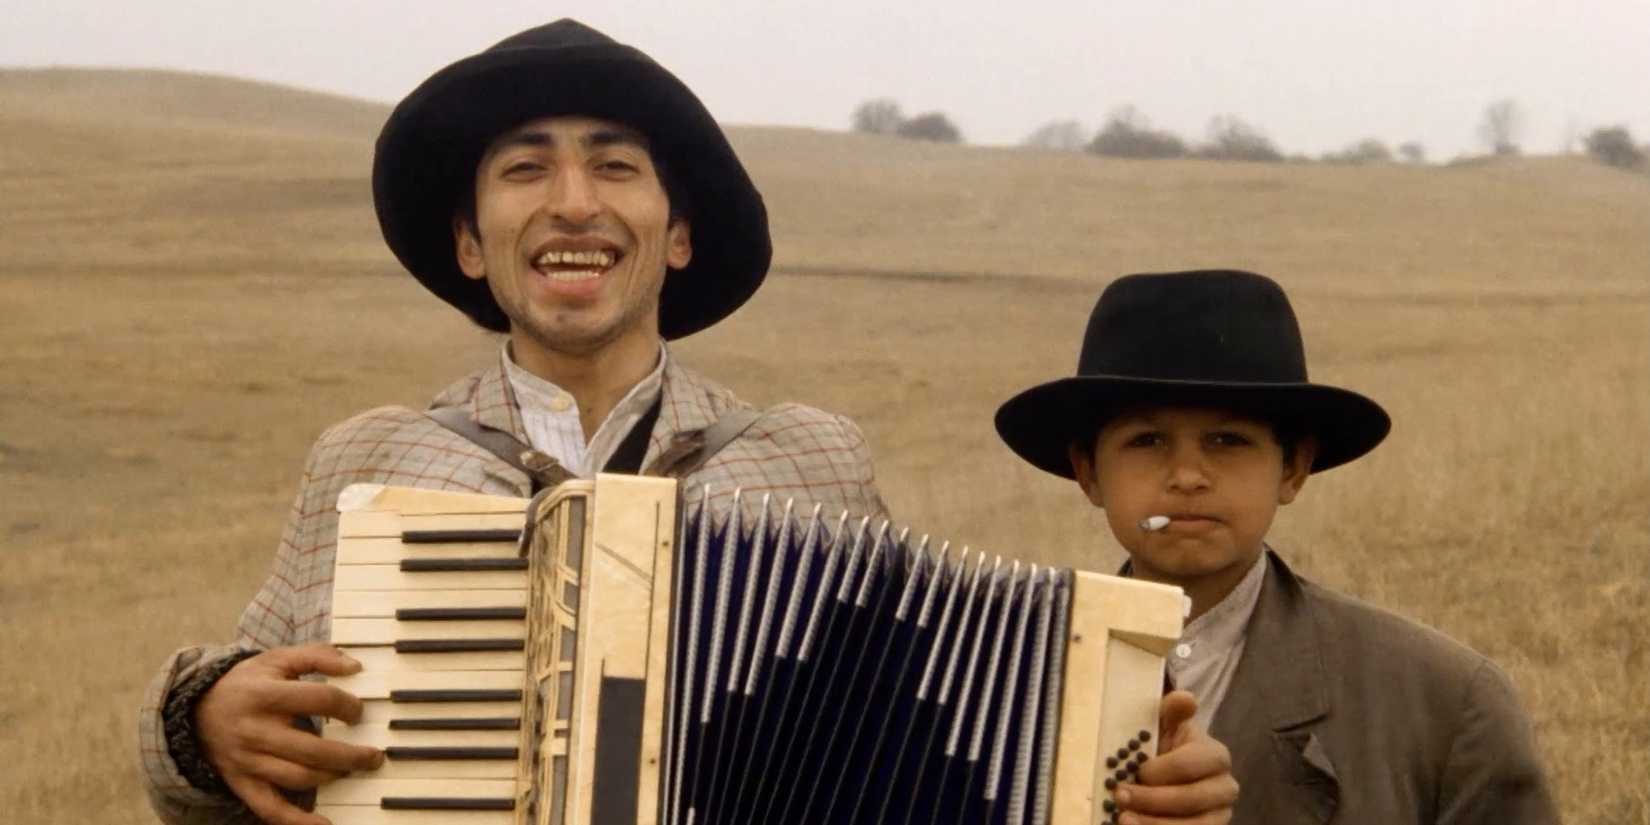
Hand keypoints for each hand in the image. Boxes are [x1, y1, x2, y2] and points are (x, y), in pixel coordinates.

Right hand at [194, 644, 383, 824]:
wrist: (195, 710)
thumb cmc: (247, 683)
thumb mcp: (277, 658)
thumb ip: (318, 655)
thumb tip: (355, 667)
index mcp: (266, 694)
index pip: (319, 700)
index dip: (347, 706)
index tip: (358, 712)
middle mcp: (256, 730)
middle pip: (313, 749)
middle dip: (351, 755)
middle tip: (373, 756)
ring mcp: (248, 760)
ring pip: (298, 778)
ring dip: (331, 777)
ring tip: (350, 770)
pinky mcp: (242, 783)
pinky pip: (270, 808)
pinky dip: (297, 821)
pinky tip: (324, 824)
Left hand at [1114, 690, 1238, 824]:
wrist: (1168, 776)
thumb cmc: (1164, 748)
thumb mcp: (1165, 726)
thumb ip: (1172, 712)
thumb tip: (1186, 698)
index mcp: (1215, 756)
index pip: (1191, 764)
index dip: (1162, 770)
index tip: (1136, 771)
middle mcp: (1225, 789)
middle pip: (1190, 799)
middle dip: (1151, 800)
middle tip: (1119, 797)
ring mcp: (1219, 816)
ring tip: (1124, 819)